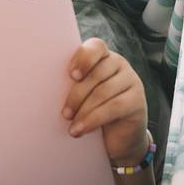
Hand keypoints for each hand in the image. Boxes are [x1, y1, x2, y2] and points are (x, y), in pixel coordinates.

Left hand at [62, 37, 149, 164]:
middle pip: (96, 73)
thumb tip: (45, 88)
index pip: (96, 47)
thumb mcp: (82, 95)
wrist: (119, 138)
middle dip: (77, 95)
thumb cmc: (93, 112)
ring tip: (72, 128)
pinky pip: (114, 107)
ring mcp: (131, 80)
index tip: (71, 75)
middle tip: (65, 114)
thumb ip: (73, 85)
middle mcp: (119, 64)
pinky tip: (81, 130)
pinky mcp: (137, 100)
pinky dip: (94, 119)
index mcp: (103, 57)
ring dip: (84, 111)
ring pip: (104, 91)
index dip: (83, 58)